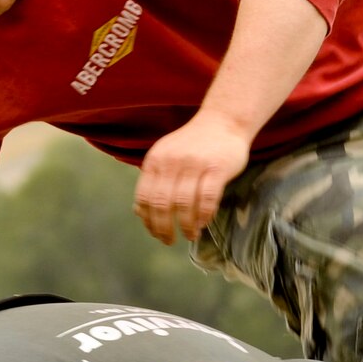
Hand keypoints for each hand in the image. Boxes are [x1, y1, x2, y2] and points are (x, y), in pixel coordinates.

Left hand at [134, 113, 251, 244]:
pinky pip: (207, 199)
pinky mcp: (216, 168)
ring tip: (190, 235)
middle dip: (164, 228)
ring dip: (186, 225)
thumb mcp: (166, 157)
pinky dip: (203, 215)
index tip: (155, 233)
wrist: (223, 120)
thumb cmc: (193, 145)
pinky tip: (203, 223)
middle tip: (169, 241)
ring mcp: (194, 164)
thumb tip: (139, 213)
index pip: (144, 197)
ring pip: (184, 204)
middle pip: (162, 204)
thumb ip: (154, 182)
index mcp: (155, 161)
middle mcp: (171, 162)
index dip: (148, 220)